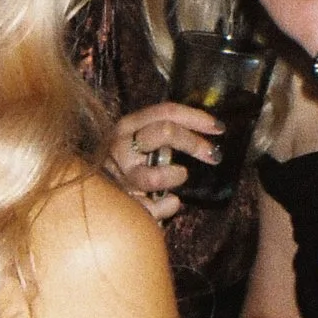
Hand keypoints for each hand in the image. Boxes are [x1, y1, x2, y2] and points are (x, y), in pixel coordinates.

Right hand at [106, 100, 222, 223]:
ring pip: (156, 175)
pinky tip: (169, 202)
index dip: (196, 118)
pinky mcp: (124, 202)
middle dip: (193, 143)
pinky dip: (168, 206)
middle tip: (212, 156)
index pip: (166, 112)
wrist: (98, 202)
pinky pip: (156, 205)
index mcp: (129, 126)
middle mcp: (121, 146)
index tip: (219, 128)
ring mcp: (120, 176)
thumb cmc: (128, 168)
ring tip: (179, 177)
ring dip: (174, 176)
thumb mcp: (141, 144)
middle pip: (165, 132)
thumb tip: (207, 132)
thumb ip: (164, 136)